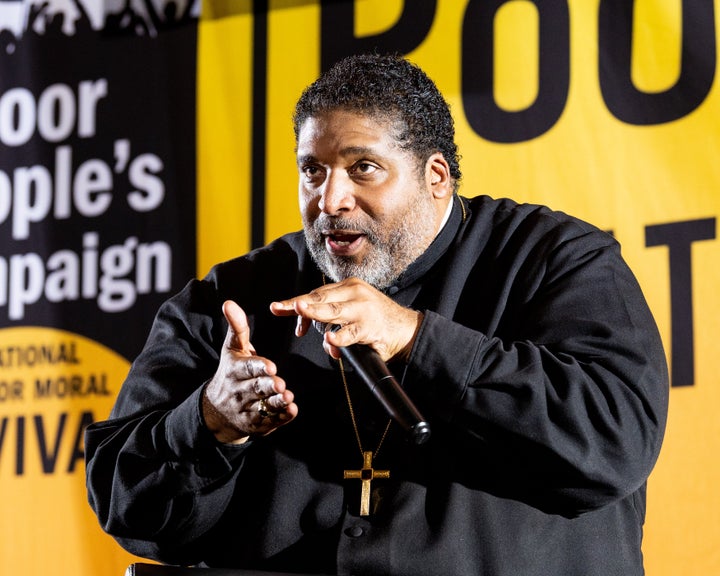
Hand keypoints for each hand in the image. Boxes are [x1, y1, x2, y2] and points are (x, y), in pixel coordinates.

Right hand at [203, 300, 296, 443]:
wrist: (216, 410)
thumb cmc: (231, 372)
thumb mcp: (232, 349)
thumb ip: (236, 327)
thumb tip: (229, 303)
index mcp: (234, 371)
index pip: (246, 369)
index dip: (258, 367)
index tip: (271, 366)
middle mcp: (239, 391)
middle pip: (255, 388)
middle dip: (268, 386)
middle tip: (281, 384)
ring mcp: (247, 409)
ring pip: (263, 407)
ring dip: (276, 403)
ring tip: (288, 397)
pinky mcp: (257, 424)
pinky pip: (270, 422)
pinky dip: (281, 418)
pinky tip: (291, 411)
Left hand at [269, 277, 422, 361]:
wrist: (406, 329)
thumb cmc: (375, 321)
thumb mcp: (351, 314)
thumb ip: (330, 321)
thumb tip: (307, 331)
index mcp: (347, 287)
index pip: (317, 293)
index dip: (296, 303)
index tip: (278, 308)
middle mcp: (354, 293)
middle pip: (320, 298)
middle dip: (298, 305)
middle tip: (280, 307)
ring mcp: (362, 309)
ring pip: (333, 311)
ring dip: (315, 312)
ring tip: (300, 311)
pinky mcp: (370, 327)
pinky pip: (351, 333)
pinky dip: (340, 337)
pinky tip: (331, 340)